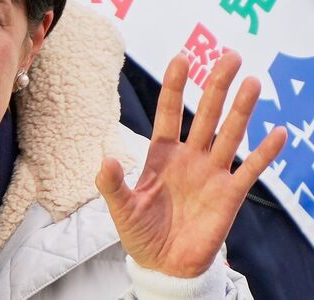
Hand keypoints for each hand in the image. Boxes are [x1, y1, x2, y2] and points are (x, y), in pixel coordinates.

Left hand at [96, 51, 286, 277]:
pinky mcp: (229, 195)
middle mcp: (189, 158)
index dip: (174, 87)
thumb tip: (104, 160)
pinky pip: (250, 170)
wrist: (165, 265)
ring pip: (229, 134)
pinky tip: (276, 133)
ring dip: (241, 110)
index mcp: (161, 155)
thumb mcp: (121, 208)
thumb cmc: (141, 233)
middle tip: (230, 56)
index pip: (168, 113)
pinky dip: (264, 153)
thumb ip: (112, 184)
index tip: (181, 58)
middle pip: (205, 115)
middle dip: (216, 87)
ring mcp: (211, 174)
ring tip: (252, 82)